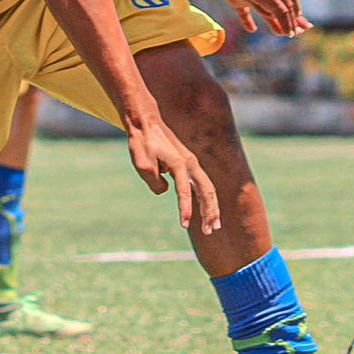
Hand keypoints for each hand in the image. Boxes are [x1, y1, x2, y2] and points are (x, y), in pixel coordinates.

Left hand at [123, 112, 220, 234]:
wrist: (145, 122)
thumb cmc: (141, 143)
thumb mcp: (142, 165)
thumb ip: (154, 182)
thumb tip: (166, 191)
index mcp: (179, 164)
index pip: (184, 192)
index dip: (185, 210)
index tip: (183, 225)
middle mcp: (190, 163)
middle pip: (207, 191)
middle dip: (210, 212)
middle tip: (209, 230)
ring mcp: (191, 162)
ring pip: (208, 188)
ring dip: (211, 207)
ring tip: (212, 226)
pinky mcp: (188, 163)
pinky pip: (201, 184)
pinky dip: (205, 198)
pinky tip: (204, 210)